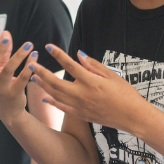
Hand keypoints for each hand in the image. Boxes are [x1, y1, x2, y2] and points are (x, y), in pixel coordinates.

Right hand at [0, 28, 33, 127]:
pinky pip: (22, 78)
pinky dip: (29, 66)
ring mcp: (0, 89)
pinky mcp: (13, 94)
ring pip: (8, 70)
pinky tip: (35, 56)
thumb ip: (3, 51)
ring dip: (19, 56)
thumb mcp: (0, 69)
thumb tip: (5, 32)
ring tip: (29, 44)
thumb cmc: (3, 85)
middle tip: (7, 38)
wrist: (8, 111)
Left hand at [30, 45, 147, 132]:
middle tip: (31, 64)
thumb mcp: (112, 75)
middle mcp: (83, 95)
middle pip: (56, 82)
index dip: (58, 54)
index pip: (70, 65)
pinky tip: (45, 96)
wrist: (132, 117)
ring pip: (56, 95)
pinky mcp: (81, 115)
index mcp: (92, 82)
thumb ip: (94, 65)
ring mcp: (80, 106)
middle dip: (42, 72)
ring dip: (44, 86)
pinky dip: (52, 102)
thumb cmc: (125, 94)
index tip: (48, 46)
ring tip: (34, 77)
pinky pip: (62, 108)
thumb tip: (78, 55)